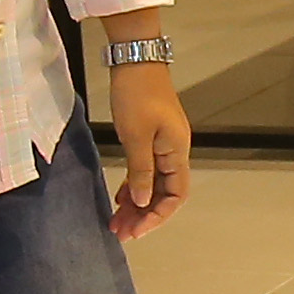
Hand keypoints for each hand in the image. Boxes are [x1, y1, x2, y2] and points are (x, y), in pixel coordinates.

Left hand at [104, 55, 194, 237]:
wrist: (135, 60)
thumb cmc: (136, 95)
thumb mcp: (136, 136)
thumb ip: (141, 171)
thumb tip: (142, 202)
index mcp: (177, 152)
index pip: (176, 195)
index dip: (158, 216)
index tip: (136, 229)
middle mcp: (175, 152)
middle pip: (164, 193)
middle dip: (143, 215)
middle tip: (120, 232)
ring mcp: (163, 145)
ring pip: (153, 184)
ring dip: (136, 204)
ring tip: (116, 221)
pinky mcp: (151, 138)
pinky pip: (145, 171)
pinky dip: (134, 186)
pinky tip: (120, 198)